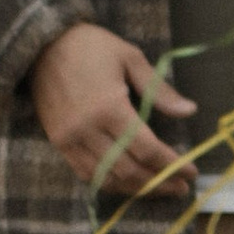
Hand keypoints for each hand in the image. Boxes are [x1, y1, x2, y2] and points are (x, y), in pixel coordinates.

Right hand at [29, 21, 197, 195]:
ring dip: (137, 188)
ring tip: (160, 189)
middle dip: (159, 183)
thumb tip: (190, 111)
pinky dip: (110, 183)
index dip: (171, 165)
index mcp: (109, 107)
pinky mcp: (58, 143)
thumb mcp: (130, 58)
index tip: (191, 172)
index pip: (146, 149)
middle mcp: (87, 129)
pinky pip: (86, 174)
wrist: (42, 45)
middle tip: (181, 187)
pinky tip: (130, 183)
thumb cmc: (91, 46)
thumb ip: (160, 89)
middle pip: (129, 170)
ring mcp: (69, 139)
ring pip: (108, 178)